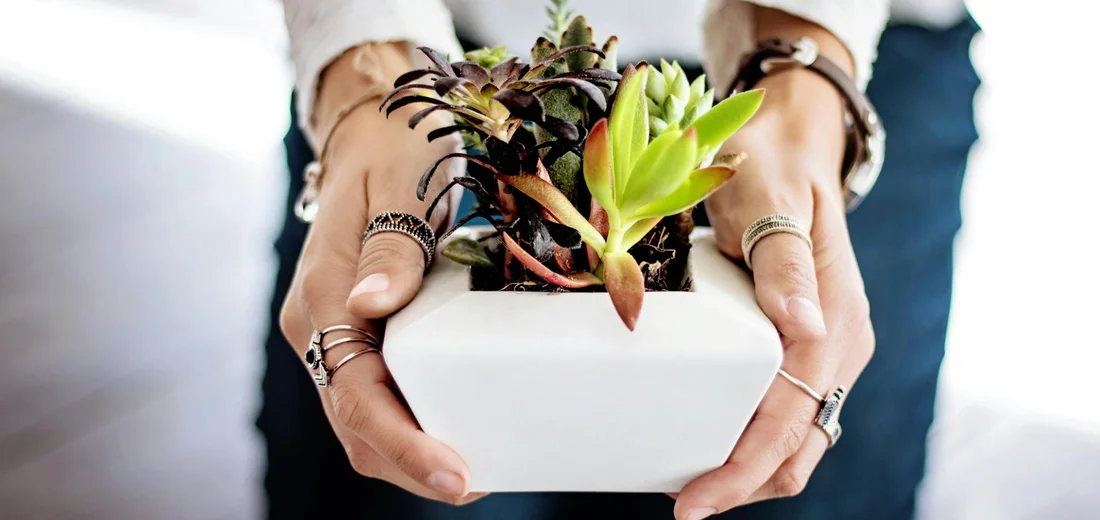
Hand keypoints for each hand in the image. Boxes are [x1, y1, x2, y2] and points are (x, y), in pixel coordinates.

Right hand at [278, 44, 481, 504]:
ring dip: (413, 455)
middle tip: (478, 483)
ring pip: (364, 421)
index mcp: (322, 300)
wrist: (373, 132)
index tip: (458, 477)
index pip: (358, 397)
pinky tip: (459, 428)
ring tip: (477, 471)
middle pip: (357, 427)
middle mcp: (320, 328)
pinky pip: (380, 395)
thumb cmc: (393, 152)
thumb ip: (389, 248)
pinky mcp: (361, 334)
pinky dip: (414, 425)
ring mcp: (337, 334)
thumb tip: (371, 306)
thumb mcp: (399, 187)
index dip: (407, 446)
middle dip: (412, 467)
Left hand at [672, 64, 875, 519]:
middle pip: (799, 445)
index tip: (695, 500)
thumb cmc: (771, 165)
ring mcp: (827, 348)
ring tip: (692, 486)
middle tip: (684, 504)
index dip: (744, 466)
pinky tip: (712, 444)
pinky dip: (755, 442)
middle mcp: (839, 343)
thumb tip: (803, 327)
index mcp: (834, 318)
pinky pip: (787, 412)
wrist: (790, 146)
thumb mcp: (767, 197)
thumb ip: (782, 258)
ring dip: (751, 470)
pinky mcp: (807, 347)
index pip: (791, 416)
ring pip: (797, 438)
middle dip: (745, 483)